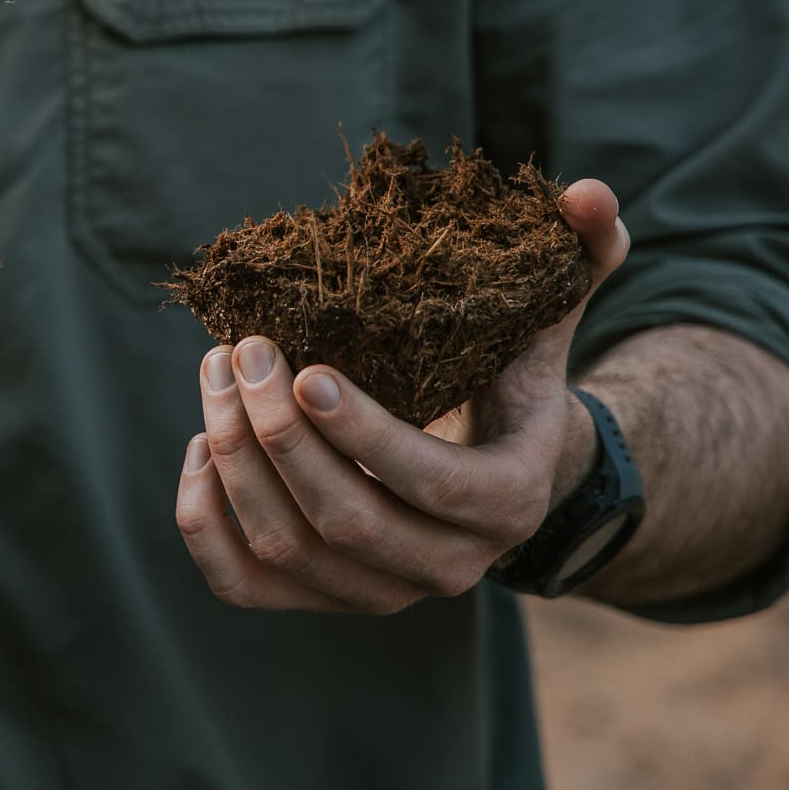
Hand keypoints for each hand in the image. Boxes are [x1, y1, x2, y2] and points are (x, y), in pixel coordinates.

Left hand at [175, 179, 631, 612]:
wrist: (488, 469)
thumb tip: (587, 191)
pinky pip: (241, 582)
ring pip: (285, 550)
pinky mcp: (315, 597)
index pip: (432, 482)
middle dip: (279, 435)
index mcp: (508, 502)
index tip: (304, 369)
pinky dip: (205, 519)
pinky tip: (200, 443)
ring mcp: (377, 593)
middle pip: (346, 521)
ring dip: (235, 461)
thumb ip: (577, 257)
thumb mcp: (546, 321)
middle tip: (244, 352)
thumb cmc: (505, 380)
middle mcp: (446, 567)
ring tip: (217, 374)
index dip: (364, 434)